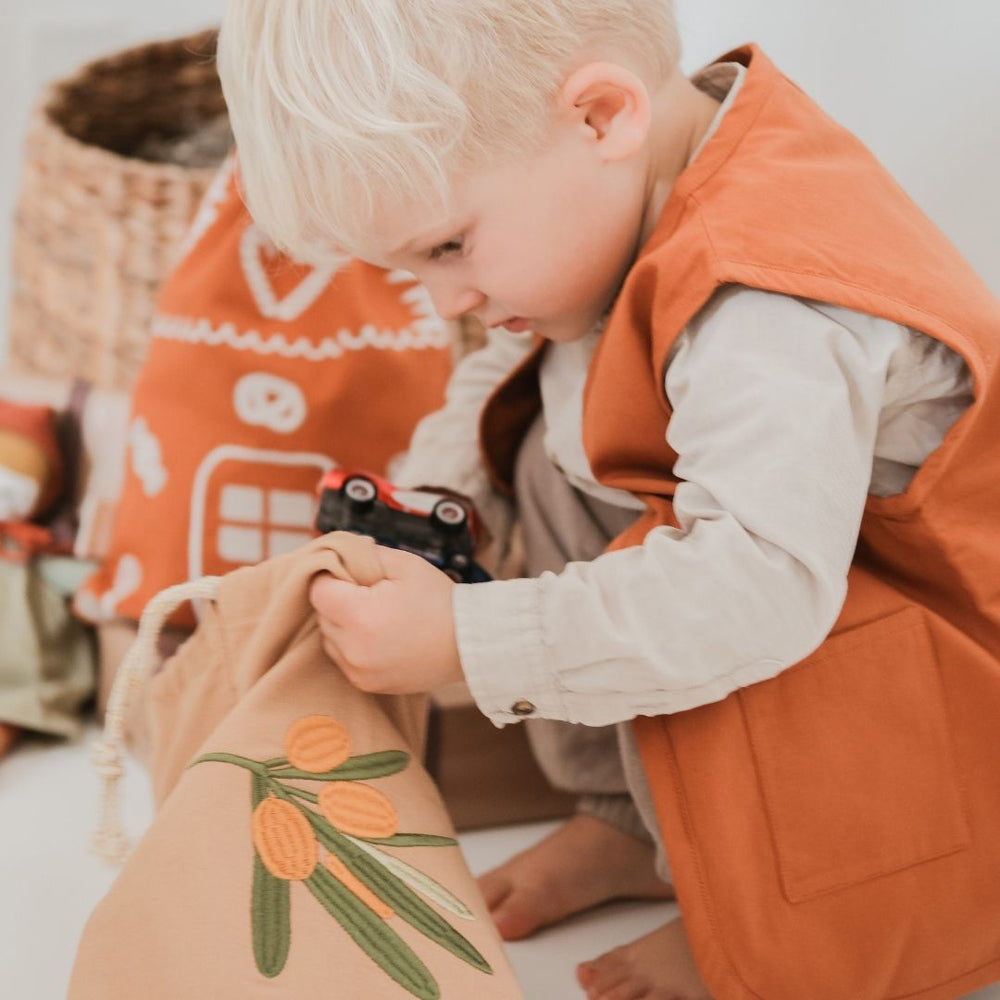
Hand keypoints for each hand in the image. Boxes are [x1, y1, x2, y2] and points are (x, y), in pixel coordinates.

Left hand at [309, 545, 463, 693]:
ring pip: (330, 638)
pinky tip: (380, 635)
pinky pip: (344, 658)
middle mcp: (354, 648)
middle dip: (339, 600)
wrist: (468, 642)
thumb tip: (337, 554)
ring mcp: (359, 670)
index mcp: (360, 615)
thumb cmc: (439, 601)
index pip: (318, 591)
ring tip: (377, 616)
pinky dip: (354, 645)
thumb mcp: (404, 564)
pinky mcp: (366, 684)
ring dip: (344, 624)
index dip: (332, 577)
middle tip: (371, 594)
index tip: (352, 576)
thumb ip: (364, 554)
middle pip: (322, 615)